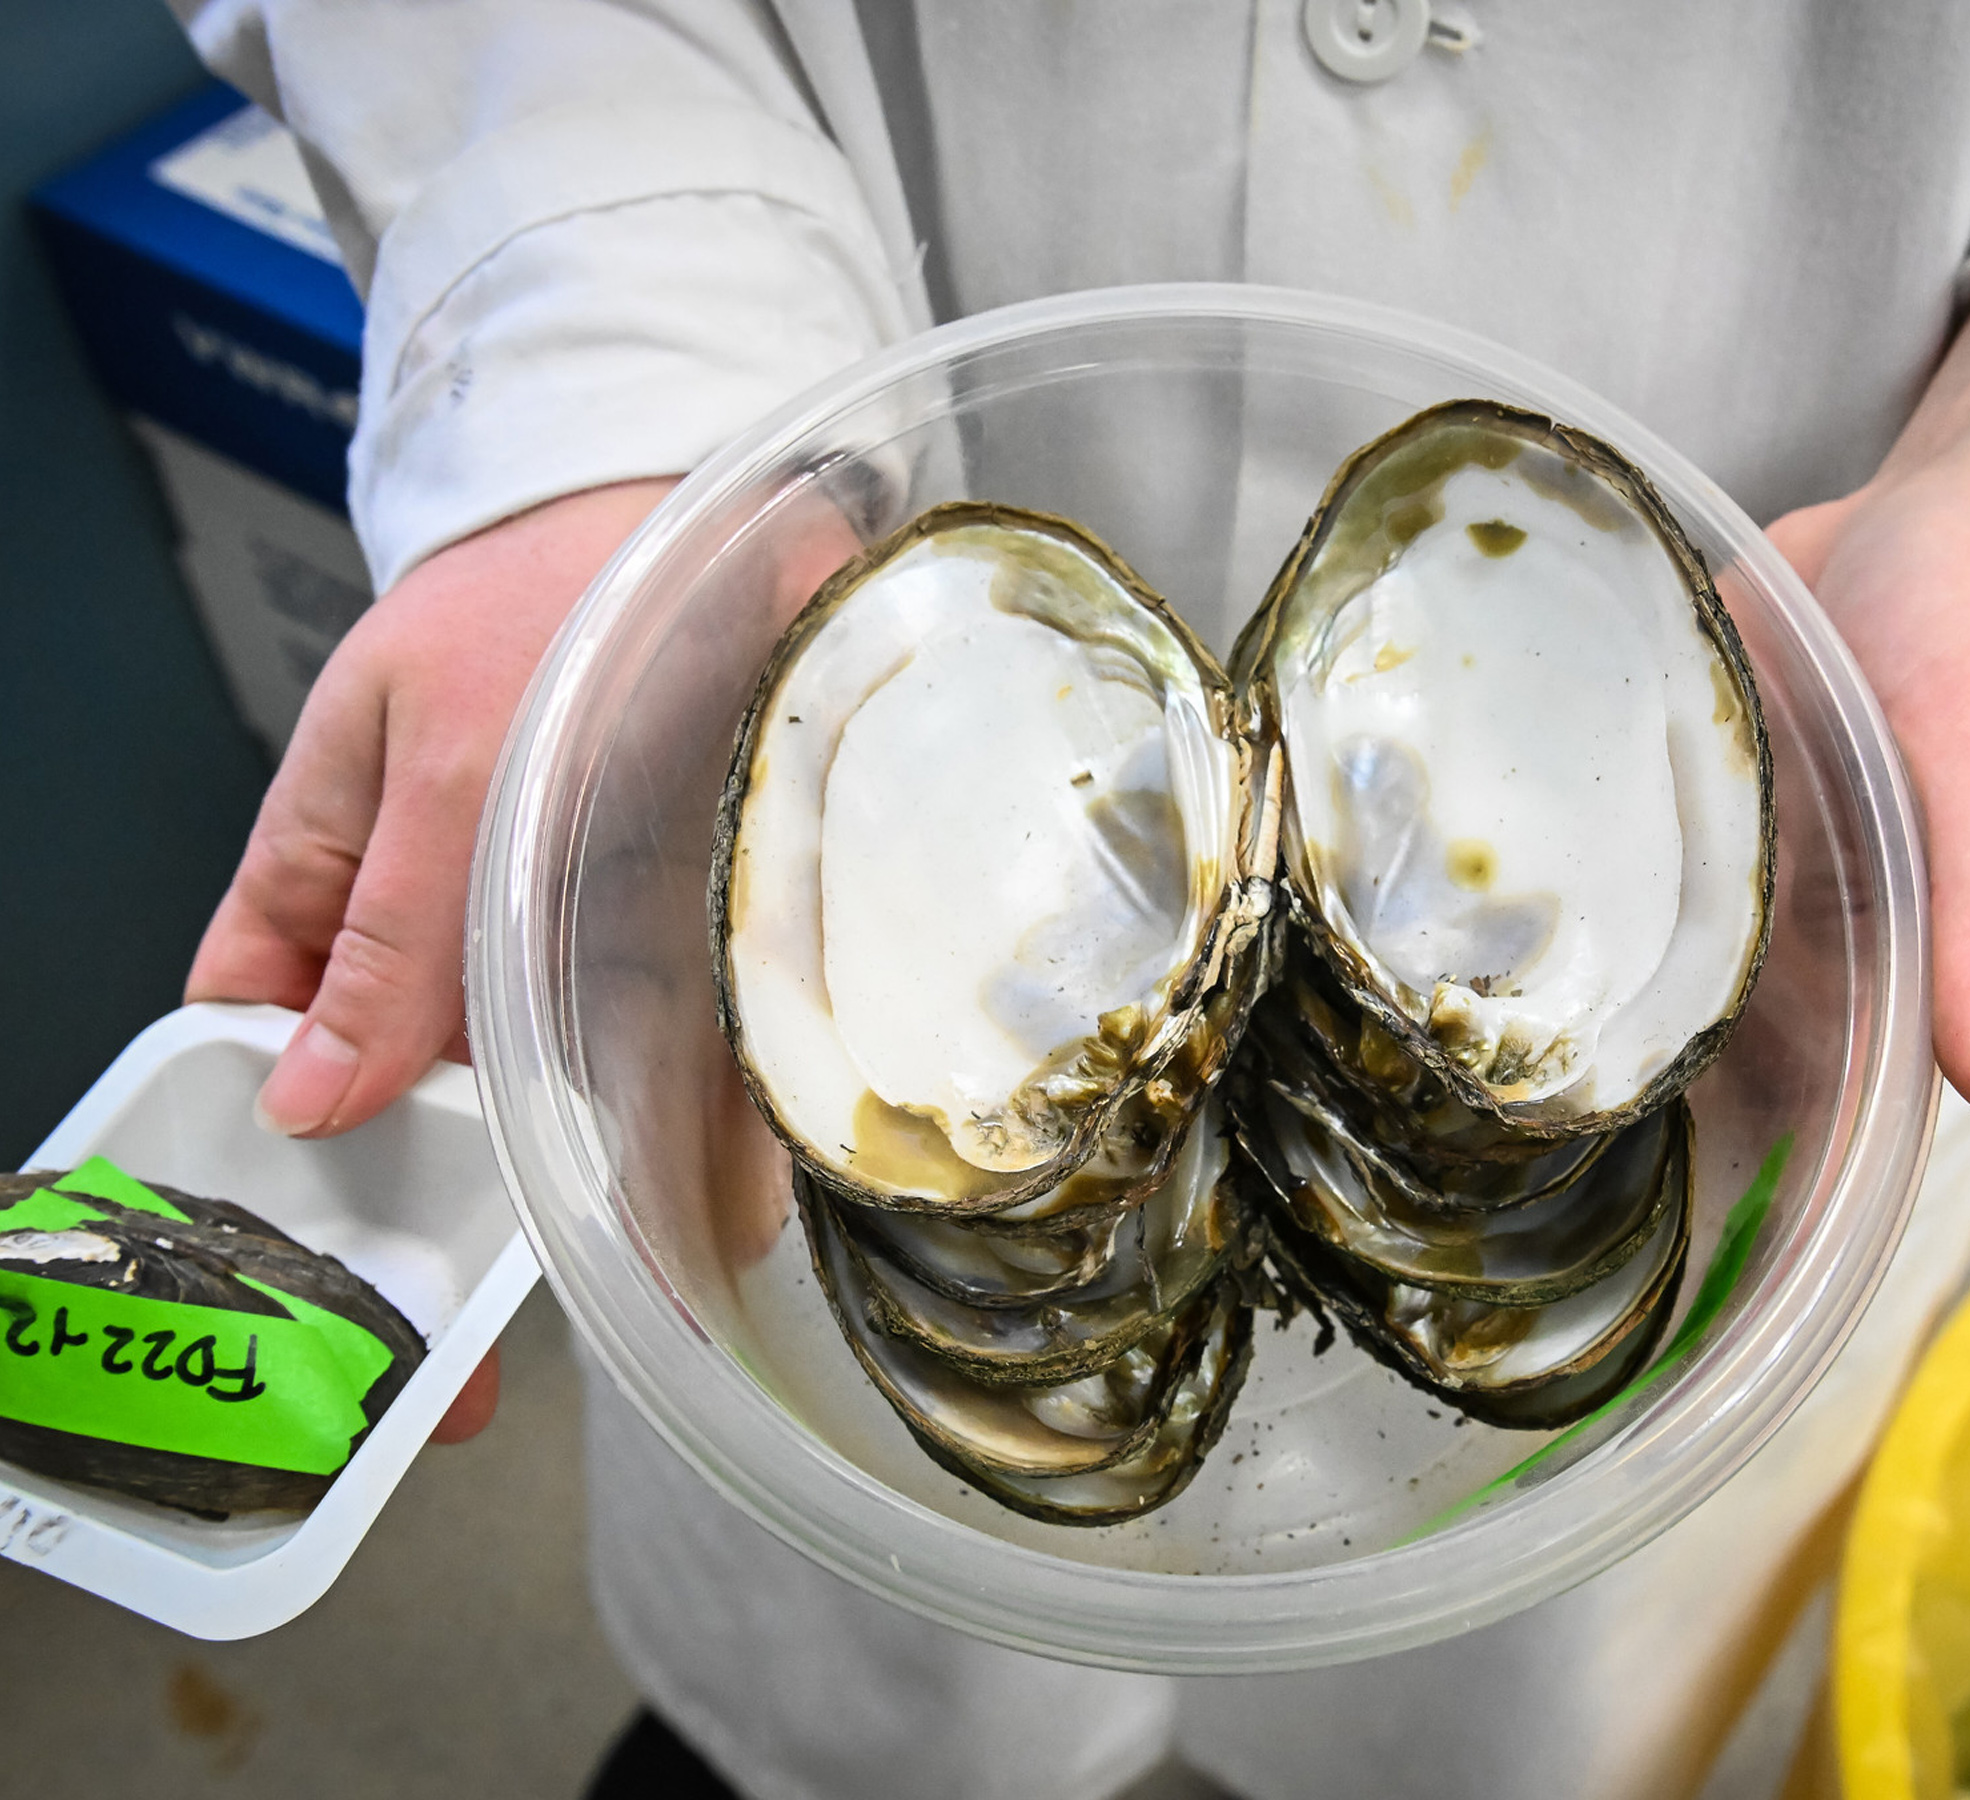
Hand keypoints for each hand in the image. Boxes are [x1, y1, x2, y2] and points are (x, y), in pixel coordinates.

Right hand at [187, 478, 678, 1440]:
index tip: (308, 1280)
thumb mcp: (438, 754)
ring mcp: (568, 938)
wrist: (707, 510)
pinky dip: (708, 1136)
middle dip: (442, 1225)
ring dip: (579, 1201)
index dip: (268, 1160)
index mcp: (335, 876)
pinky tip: (733, 1212)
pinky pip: (688, 1058)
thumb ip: (387, 931)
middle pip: (416, 1100)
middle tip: (465, 1361)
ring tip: (605, 1314)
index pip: (259, 1037)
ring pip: (554, 1096)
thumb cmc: (540, 593)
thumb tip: (306, 1096)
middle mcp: (450, 927)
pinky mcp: (683, 937)